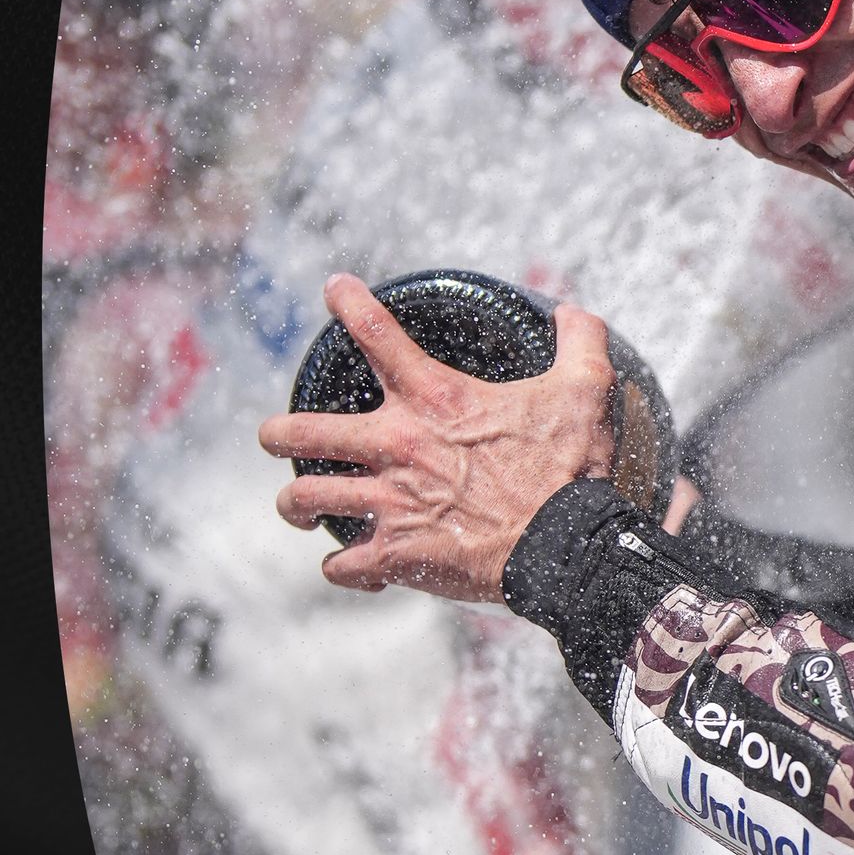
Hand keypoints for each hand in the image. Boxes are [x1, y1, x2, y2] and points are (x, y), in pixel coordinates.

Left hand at [259, 273, 616, 602]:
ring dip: (296, 504)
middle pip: (305, 433)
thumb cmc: (569, 469)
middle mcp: (399, 446)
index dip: (349, 303)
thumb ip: (578, 341)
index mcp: (436, 399)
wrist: (563, 547)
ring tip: (295, 507)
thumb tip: (570, 310)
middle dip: (278, 433)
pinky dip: (342, 567)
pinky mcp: (397, 554)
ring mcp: (391, 503)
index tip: (333, 287)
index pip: (379, 334)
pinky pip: (344, 564)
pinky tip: (346, 565)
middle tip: (270, 436)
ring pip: (307, 499)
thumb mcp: (583, 389)